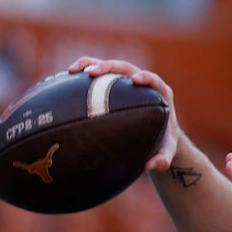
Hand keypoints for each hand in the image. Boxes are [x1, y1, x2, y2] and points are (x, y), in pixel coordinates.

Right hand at [68, 56, 180, 171]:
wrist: (158, 136)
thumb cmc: (163, 142)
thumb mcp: (166, 152)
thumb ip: (163, 158)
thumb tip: (151, 166)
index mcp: (160, 94)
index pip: (155, 80)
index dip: (146, 77)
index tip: (135, 80)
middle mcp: (144, 84)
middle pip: (127, 68)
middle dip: (109, 67)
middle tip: (92, 73)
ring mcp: (128, 82)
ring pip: (110, 68)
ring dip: (91, 65)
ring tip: (72, 70)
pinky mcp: (115, 85)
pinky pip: (99, 76)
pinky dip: (83, 75)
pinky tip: (65, 80)